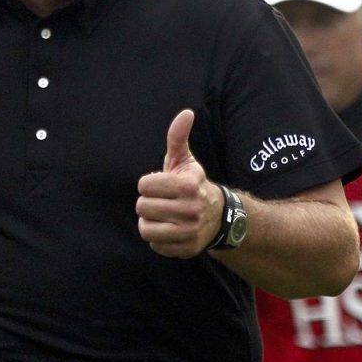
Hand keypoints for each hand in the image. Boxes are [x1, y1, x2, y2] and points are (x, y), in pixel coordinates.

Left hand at [136, 109, 222, 256]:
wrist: (219, 217)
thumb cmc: (193, 185)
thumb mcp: (186, 161)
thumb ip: (178, 137)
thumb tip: (186, 113)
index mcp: (188, 185)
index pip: (143, 186)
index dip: (148, 184)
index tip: (161, 185)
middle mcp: (191, 209)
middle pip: (142, 207)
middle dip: (148, 203)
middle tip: (162, 202)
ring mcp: (190, 231)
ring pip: (145, 229)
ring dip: (150, 222)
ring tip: (162, 217)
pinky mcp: (187, 249)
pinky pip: (155, 245)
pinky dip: (159, 239)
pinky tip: (170, 230)